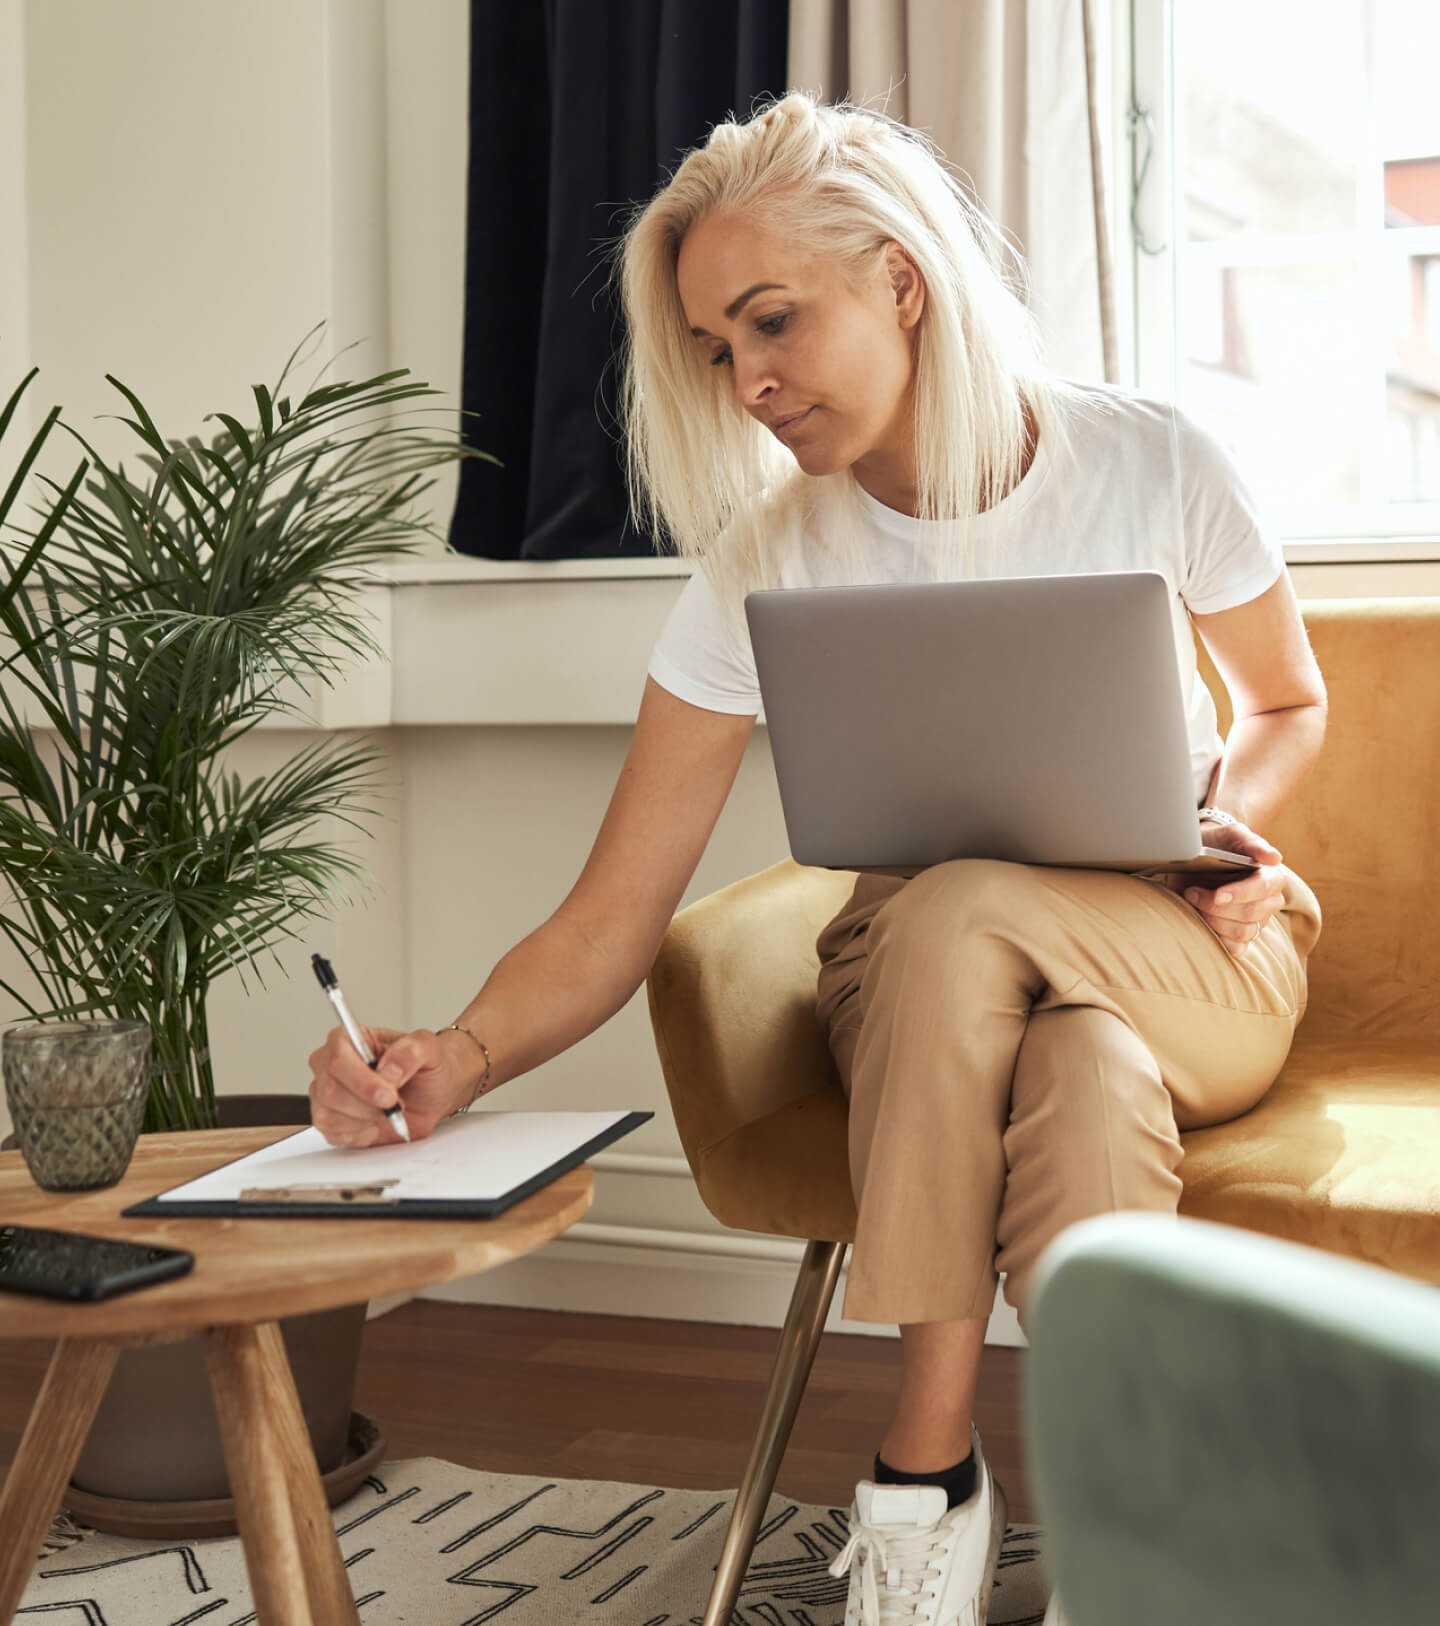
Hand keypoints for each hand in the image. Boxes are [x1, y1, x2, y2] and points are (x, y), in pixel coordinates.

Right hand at [307, 1025, 480, 1146]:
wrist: (431, 1096)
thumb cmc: (424, 1068)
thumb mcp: (429, 1049)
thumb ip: (411, 1051)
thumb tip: (389, 1069)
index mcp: (348, 1039)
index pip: (337, 1059)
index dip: (362, 1081)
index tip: (388, 1095)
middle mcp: (330, 1065)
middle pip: (330, 1091)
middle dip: (367, 1105)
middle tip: (395, 1105)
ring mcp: (326, 1094)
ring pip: (330, 1115)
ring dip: (366, 1119)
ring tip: (388, 1111)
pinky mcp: (330, 1122)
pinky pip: (334, 1134)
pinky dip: (361, 1134)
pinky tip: (377, 1123)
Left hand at [1162, 817, 1289, 957]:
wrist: (1196, 859)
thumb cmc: (1217, 844)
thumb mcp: (1230, 835)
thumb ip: (1251, 842)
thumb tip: (1274, 858)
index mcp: (1272, 877)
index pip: (1264, 889)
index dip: (1241, 894)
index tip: (1218, 895)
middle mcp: (1269, 902)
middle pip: (1251, 913)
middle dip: (1216, 905)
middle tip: (1191, 891)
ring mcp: (1256, 921)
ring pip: (1242, 932)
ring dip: (1212, 920)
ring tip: (1194, 902)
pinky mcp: (1241, 937)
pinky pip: (1235, 948)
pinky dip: (1216, 937)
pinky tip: (1201, 920)